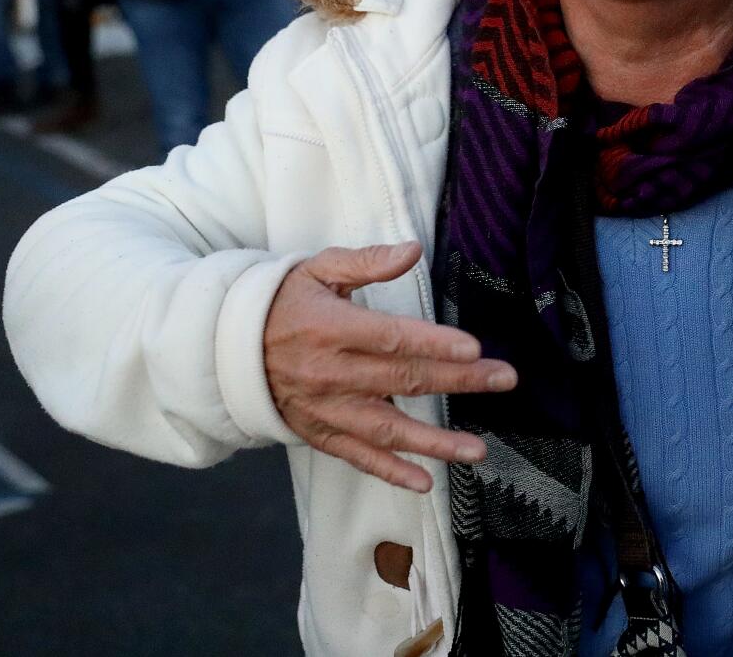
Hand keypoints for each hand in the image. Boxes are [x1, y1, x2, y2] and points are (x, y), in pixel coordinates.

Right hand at [264, 242, 515, 492]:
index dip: (433, 344)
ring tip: (476, 450)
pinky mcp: (319, 433)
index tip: (474, 348)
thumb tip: (411, 251)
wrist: (229, 348)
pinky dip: (391, 472)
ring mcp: (325, 409)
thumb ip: (365, 263)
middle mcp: (329, 373)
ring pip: (386, 429)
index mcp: (330, 328)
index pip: (390, 338)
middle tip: (503, 379)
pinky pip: (358, 457)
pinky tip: (425, 481)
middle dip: (458, 381)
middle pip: (402, 380)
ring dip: (434, 442)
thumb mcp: (317, 269)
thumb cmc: (284, 302)